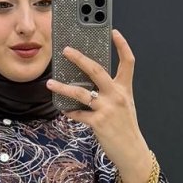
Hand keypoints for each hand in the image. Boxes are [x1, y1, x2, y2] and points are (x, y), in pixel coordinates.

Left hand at [46, 29, 151, 182]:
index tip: (114, 31)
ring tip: (51, 83)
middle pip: (97, 70)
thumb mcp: (124, 105)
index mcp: (125, 89)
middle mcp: (116, 96)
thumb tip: (89, 83)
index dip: (122, 45)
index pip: (127, 61)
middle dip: (80, 58)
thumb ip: (111, 92)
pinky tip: (63, 109)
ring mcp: (107, 109)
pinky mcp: (98, 123)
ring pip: (81, 93)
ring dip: (63, 87)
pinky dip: (70, 111)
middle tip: (66, 50)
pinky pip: (78, 114)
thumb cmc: (125, 128)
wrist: (132, 151)